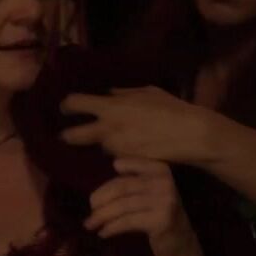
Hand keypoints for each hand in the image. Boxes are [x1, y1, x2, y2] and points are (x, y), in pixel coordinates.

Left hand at [60, 87, 215, 163]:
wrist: (189, 135)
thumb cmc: (170, 108)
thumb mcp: (146, 92)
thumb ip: (122, 94)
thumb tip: (107, 94)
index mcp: (110, 107)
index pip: (75, 103)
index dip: (66, 105)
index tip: (66, 108)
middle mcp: (107, 130)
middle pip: (73, 136)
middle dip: (67, 135)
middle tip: (67, 135)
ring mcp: (116, 149)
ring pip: (98, 147)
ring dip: (102, 143)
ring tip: (115, 139)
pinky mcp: (126, 163)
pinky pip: (115, 157)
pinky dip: (119, 153)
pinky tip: (132, 147)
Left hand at [84, 158, 201, 255]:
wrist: (181, 244)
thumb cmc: (158, 216)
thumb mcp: (148, 193)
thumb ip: (132, 180)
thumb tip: (114, 164)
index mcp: (160, 169)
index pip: (126, 170)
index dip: (106, 185)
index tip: (93, 200)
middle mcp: (164, 182)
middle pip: (121, 188)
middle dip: (100, 201)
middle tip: (89, 214)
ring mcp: (165, 200)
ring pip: (122, 206)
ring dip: (101, 216)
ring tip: (90, 225)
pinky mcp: (161, 220)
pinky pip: (128, 221)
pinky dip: (111, 228)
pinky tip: (103, 233)